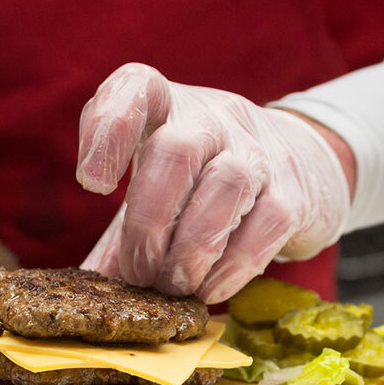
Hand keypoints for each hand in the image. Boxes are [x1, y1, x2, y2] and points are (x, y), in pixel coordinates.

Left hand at [78, 64, 354, 303]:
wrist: (300, 169)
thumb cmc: (202, 184)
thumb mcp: (155, 190)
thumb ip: (118, 235)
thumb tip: (83, 298)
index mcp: (167, 106)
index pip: (137, 86)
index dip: (110, 127)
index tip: (93, 184)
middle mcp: (214, 117)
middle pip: (177, 150)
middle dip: (149, 221)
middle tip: (138, 271)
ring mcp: (258, 151)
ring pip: (225, 186)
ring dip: (190, 249)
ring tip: (172, 286)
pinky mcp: (293, 193)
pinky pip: (264, 226)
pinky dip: (230, 266)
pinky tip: (209, 288)